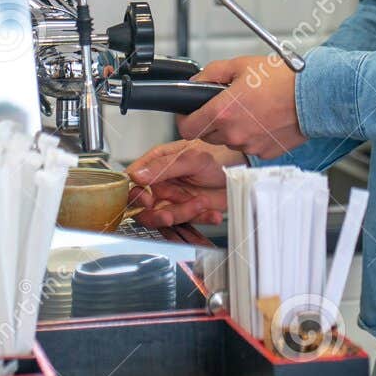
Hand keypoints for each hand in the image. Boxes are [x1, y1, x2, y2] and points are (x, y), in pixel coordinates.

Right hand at [126, 140, 242, 226]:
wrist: (240, 169)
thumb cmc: (216, 154)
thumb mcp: (190, 158)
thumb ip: (163, 167)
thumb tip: (136, 175)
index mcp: (157, 163)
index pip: (134, 181)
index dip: (136, 195)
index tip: (148, 201)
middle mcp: (163, 182)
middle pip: (146, 207)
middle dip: (158, 214)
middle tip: (169, 215)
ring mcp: (175, 198)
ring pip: (167, 216)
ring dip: (185, 214)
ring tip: (202, 203)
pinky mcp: (189, 211)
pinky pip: (188, 222)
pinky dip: (201, 219)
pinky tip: (212, 213)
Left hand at [177, 54, 306, 158]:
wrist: (315, 95)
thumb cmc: (284, 79)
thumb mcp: (241, 65)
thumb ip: (211, 73)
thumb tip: (196, 81)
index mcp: (223, 112)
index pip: (186, 128)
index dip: (185, 119)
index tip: (190, 112)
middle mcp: (234, 134)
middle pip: (207, 135)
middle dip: (212, 120)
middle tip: (227, 104)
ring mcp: (250, 146)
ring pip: (228, 141)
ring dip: (232, 128)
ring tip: (250, 109)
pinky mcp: (265, 153)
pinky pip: (249, 146)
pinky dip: (251, 135)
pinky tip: (263, 119)